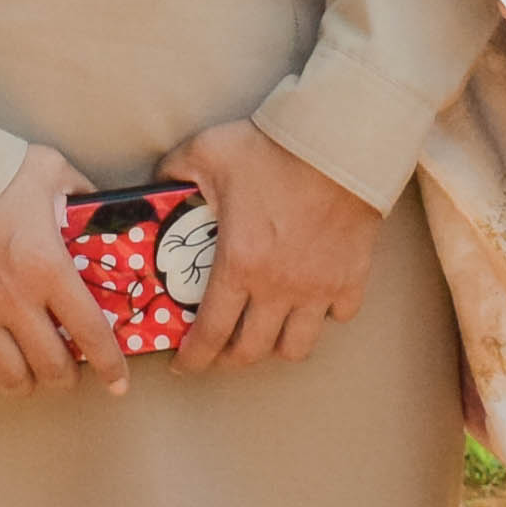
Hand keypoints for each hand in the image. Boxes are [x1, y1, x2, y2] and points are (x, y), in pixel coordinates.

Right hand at [0, 145, 126, 399]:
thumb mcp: (48, 169)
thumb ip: (78, 189)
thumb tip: (96, 202)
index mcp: (48, 268)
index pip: (91, 332)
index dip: (110, 364)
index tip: (118, 383)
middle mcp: (14, 300)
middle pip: (51, 367)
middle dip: (65, 378)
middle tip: (67, 371)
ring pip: (9, 376)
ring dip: (25, 381)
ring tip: (28, 373)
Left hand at [157, 120, 382, 373]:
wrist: (338, 141)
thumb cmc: (272, 148)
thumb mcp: (206, 153)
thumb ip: (172, 172)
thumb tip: (153, 185)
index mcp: (239, 265)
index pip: (210, 333)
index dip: (194, 358)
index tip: (184, 364)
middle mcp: (278, 288)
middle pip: (253, 351)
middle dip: (231, 359)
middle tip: (221, 351)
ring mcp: (318, 287)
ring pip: (298, 347)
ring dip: (278, 346)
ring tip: (266, 332)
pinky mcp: (352, 277)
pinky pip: (339, 315)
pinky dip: (325, 316)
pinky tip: (312, 301)